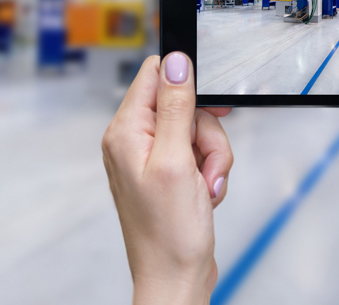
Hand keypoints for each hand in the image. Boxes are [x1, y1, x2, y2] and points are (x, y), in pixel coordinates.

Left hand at [102, 52, 233, 304]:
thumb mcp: (177, 162)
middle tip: (205, 163)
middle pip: (185, 104)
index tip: (208, 109)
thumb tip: (176, 61)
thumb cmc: (169, 233)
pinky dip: (210, 171)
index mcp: (125, 132)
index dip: (187, 84)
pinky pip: (200, 153)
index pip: (155, 75)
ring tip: (206, 186)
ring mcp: (153, 157)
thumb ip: (176, 107)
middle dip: (207, 134)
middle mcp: (134, 140)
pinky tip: (205, 193)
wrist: (175, 278)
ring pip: (198, 130)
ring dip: (212, 158)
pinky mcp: (170, 172)